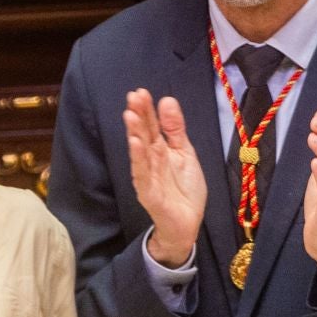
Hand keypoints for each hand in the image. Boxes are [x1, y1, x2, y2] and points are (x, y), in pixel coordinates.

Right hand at [123, 89, 206, 267]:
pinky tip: (135, 144)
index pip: (151, 126)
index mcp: (159, 150)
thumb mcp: (185, 153)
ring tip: (130, 115)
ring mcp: (147, 176)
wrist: (187, 223)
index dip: (146, 110)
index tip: (140, 92)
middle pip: (143, 135)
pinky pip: (141, 174)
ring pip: (140, 152)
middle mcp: (150, 161)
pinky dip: (138, 159)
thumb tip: (167, 100)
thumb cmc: (184, 189)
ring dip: (134, 133)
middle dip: (138, 116)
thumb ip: (175, 129)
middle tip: (133, 96)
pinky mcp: (148, 193)